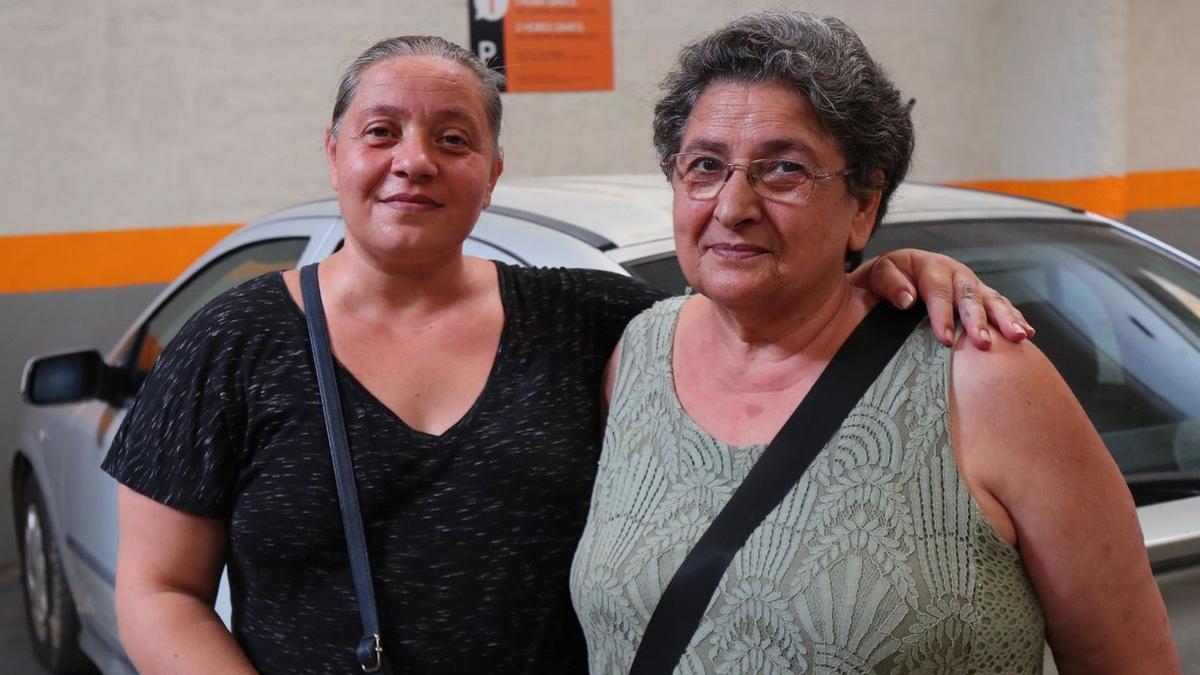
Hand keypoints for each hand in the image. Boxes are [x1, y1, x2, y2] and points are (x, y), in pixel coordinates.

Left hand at [852, 249, 1034, 348]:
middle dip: (977, 320)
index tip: (943, 338)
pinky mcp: (978, 296)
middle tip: (982, 344)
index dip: (941, 314)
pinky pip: (1000, 306)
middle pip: (968, 295)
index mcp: (924, 264)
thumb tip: (907, 299)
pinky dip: (1014, 318)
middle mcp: (951, 271)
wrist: (880, 283)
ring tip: (1017, 336)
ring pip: (990, 299)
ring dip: (1004, 319)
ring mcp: (967, 283)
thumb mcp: (873, 278)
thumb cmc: (876, 286)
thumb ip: (887, 283)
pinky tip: (1026, 333)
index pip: (936, 290)